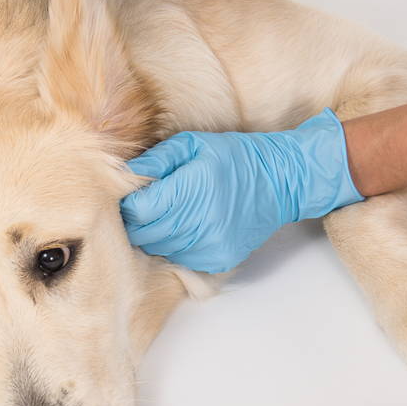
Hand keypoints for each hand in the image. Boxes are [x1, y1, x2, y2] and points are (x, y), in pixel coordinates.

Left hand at [120, 109, 363, 272]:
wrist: (282, 181)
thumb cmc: (234, 157)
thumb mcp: (193, 145)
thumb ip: (157, 160)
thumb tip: (125, 176)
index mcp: (191, 189)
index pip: (138, 211)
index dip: (128, 204)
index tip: (132, 195)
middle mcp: (200, 223)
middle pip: (144, 234)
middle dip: (138, 221)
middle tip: (148, 205)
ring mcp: (210, 246)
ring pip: (159, 249)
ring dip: (157, 234)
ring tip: (171, 213)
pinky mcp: (219, 260)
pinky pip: (180, 259)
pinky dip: (177, 246)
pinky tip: (189, 227)